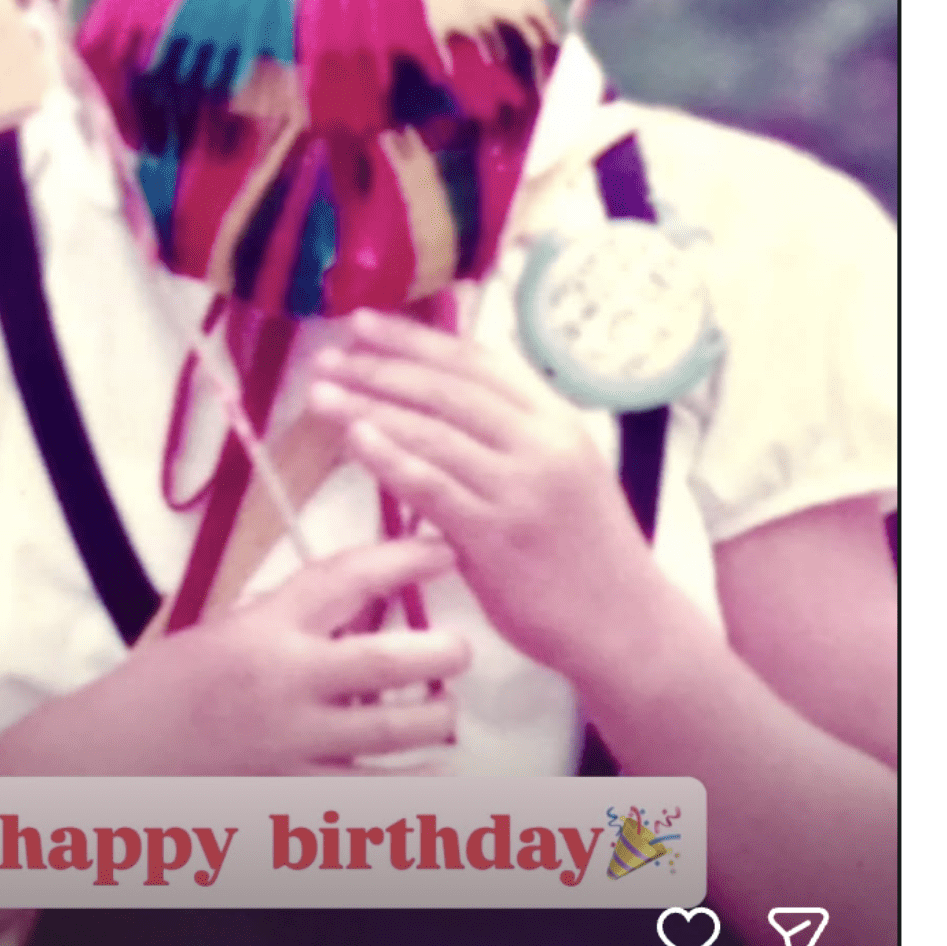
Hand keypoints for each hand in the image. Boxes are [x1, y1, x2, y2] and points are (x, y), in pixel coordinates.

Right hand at [116, 535, 469, 773]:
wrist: (111, 759)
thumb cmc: (167, 685)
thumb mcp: (227, 628)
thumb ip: (293, 616)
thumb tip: (366, 600)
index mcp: (265, 628)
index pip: (347, 578)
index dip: (404, 558)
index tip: (445, 548)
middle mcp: (284, 682)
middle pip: (386, 659)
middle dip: (439, 651)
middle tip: (459, 649)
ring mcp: (292, 745)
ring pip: (393, 730)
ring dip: (433, 717)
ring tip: (443, 709)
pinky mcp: (293, 797)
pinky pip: (372, 796)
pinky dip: (413, 789)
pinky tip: (436, 777)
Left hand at [308, 310, 664, 684]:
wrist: (624, 623)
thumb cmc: (585, 547)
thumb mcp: (563, 468)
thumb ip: (509, 431)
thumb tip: (434, 395)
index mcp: (557, 418)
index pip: (477, 360)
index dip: (416, 338)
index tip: (364, 322)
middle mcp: (541, 443)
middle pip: (447, 389)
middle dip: (380, 367)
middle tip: (328, 356)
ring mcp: (519, 489)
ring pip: (433, 432)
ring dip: (370, 407)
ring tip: (322, 395)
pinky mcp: (498, 537)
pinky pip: (433, 487)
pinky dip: (391, 458)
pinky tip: (355, 440)